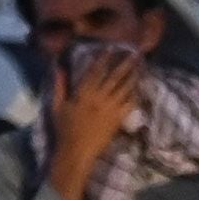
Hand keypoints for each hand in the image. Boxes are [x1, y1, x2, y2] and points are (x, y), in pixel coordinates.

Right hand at [45, 42, 146, 199]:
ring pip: (125, 89)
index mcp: (84, 93)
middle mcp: (99, 98)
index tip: (111, 47)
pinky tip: (140, 88)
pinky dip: (135, 95)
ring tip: (141, 66)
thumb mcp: (58, 106)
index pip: (95, 71)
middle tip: (135, 53)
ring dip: (133, 76)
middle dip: (125, 64)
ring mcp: (110, 109)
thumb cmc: (65, 129)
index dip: (104, 58)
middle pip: (115, 77)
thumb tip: (58, 67)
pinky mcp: (118, 120)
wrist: (77, 151)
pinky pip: (129, 105)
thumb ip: (59, 85)